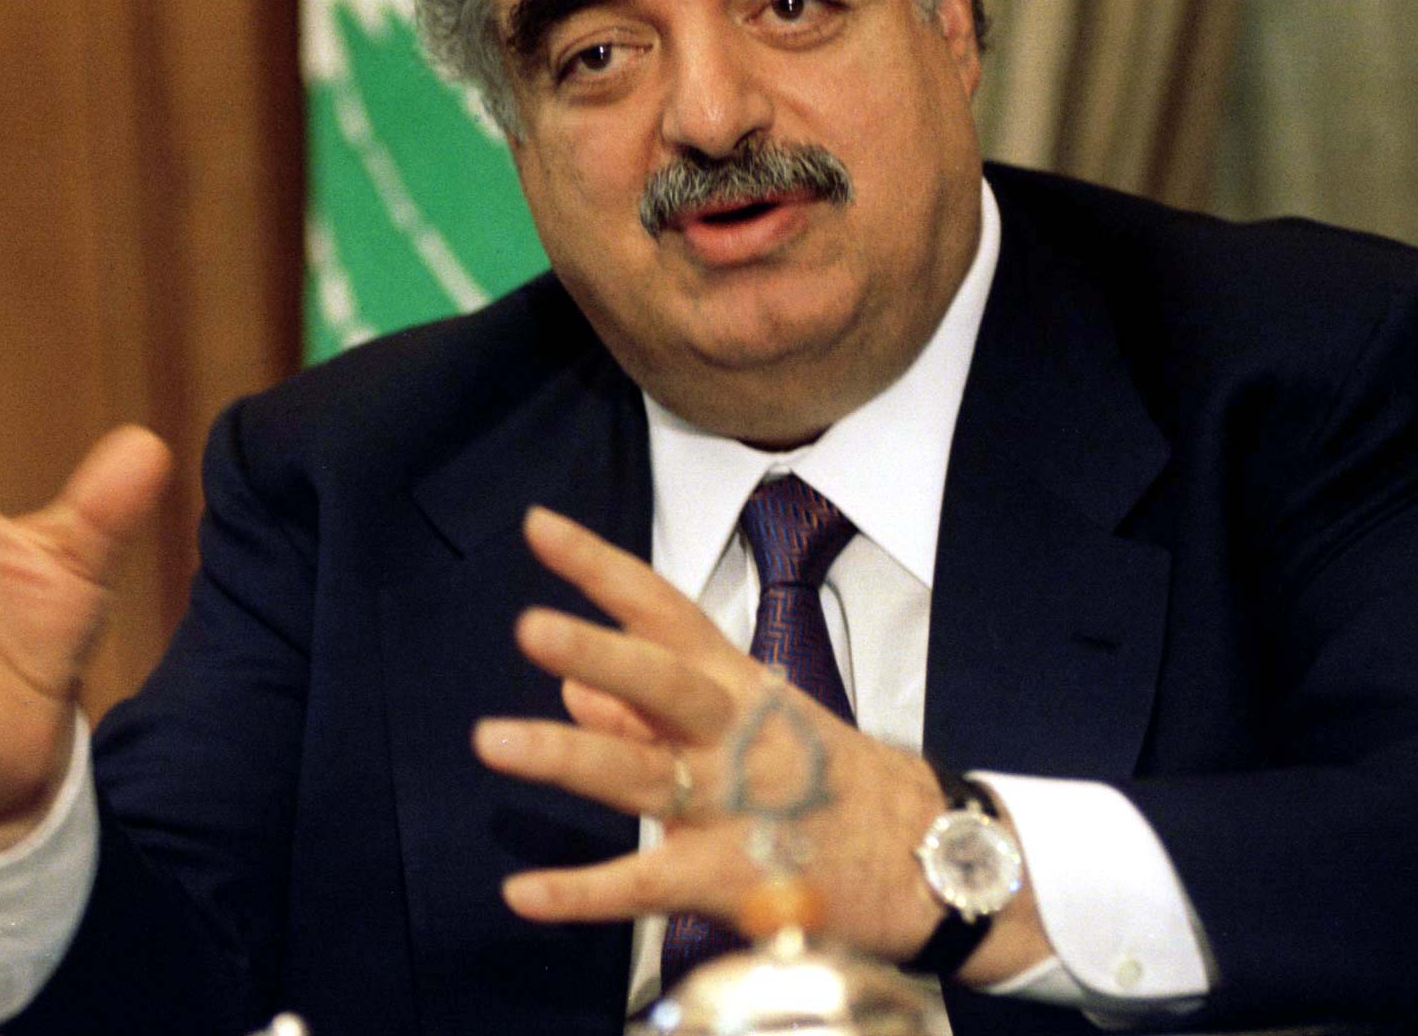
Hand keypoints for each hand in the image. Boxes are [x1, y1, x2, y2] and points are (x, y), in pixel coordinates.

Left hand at [472, 507, 1050, 983]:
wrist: (926, 859)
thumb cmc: (824, 782)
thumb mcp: (751, 725)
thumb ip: (648, 713)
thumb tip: (573, 685)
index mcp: (739, 685)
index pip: (666, 611)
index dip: (602, 568)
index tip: (538, 525)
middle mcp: (736, 735)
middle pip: (663, 684)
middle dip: (599, 652)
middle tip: (529, 627)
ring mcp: (736, 806)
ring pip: (645, 776)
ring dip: (568, 757)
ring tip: (491, 739)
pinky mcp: (734, 879)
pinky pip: (648, 885)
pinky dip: (584, 891)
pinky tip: (521, 892)